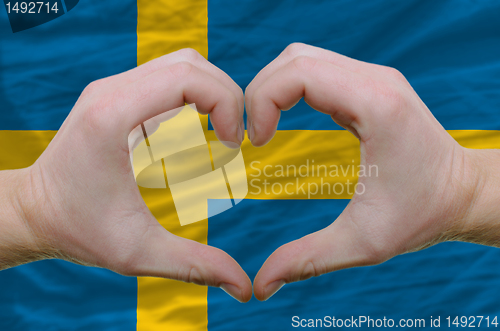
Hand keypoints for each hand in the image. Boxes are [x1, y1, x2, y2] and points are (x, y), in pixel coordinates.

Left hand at [0, 49, 251, 301]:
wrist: (34, 212)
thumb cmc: (79, 230)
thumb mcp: (138, 253)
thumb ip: (194, 266)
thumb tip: (244, 287)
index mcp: (114, 116)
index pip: (188, 77)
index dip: (226, 104)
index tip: (234, 144)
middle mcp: (111, 91)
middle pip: (190, 64)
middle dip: (227, 97)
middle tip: (235, 140)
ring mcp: (113, 89)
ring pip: (181, 64)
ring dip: (212, 94)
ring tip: (221, 135)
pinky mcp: (117, 96)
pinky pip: (168, 78)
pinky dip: (195, 97)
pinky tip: (198, 133)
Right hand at [246, 43, 499, 300]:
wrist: (463, 193)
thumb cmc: (422, 215)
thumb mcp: (363, 243)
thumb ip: (307, 260)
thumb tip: (260, 286)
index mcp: (376, 106)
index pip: (299, 73)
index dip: (262, 101)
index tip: (255, 142)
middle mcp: (376, 80)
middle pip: (294, 59)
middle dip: (259, 92)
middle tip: (251, 136)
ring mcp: (374, 77)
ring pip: (303, 57)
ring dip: (273, 87)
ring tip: (263, 127)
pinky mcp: (370, 84)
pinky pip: (317, 68)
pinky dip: (290, 87)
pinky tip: (284, 118)